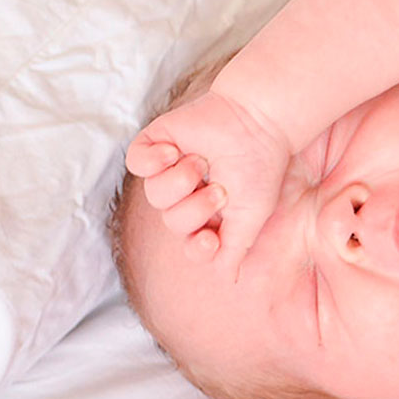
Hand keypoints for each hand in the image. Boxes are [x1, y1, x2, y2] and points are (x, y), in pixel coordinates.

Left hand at [125, 88, 292, 270]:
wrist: (259, 119)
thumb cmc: (262, 165)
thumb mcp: (254, 216)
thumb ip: (235, 249)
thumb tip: (229, 279)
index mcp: (211, 211)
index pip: (191, 242)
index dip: (197, 246)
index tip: (211, 239)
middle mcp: (189, 192)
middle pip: (173, 221)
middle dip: (195, 208)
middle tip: (220, 188)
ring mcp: (170, 167)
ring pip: (154, 195)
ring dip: (180, 181)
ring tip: (201, 162)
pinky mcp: (158, 142)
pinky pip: (136, 162)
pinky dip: (152, 160)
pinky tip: (174, 152)